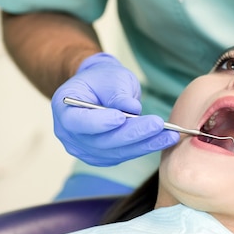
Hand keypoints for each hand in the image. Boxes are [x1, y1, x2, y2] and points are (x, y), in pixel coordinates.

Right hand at [51, 53, 178, 165]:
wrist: (100, 89)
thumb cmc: (102, 79)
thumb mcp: (109, 76)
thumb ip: (117, 93)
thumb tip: (132, 109)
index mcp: (63, 109)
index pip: (78, 122)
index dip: (99, 123)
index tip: (121, 117)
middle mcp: (69, 135)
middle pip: (101, 141)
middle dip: (132, 134)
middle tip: (157, 125)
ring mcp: (84, 149)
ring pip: (116, 151)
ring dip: (144, 144)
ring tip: (169, 135)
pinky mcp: (102, 157)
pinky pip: (124, 154)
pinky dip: (144, 147)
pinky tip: (164, 140)